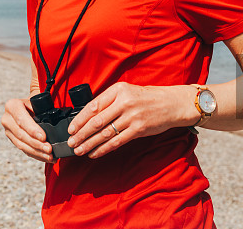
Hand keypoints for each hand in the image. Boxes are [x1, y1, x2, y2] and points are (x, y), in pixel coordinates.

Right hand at [1, 97, 54, 162]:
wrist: (27, 107)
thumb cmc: (35, 104)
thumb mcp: (37, 103)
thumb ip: (41, 111)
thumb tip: (52, 125)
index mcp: (12, 106)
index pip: (21, 120)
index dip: (32, 130)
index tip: (43, 137)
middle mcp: (7, 119)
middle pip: (21, 134)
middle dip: (36, 144)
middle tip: (49, 149)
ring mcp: (8, 131)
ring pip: (22, 144)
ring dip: (37, 152)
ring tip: (49, 156)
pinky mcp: (12, 140)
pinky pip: (23, 149)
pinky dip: (35, 155)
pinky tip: (45, 158)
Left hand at [66, 82, 192, 158]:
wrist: (171, 103)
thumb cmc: (147, 98)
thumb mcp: (127, 92)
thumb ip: (109, 101)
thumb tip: (88, 117)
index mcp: (118, 90)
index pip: (93, 106)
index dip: (80, 119)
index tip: (71, 128)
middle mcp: (124, 102)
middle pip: (97, 121)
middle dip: (81, 134)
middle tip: (71, 142)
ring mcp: (132, 116)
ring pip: (105, 133)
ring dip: (90, 143)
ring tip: (79, 150)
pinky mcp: (138, 129)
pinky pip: (117, 141)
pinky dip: (104, 149)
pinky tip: (95, 153)